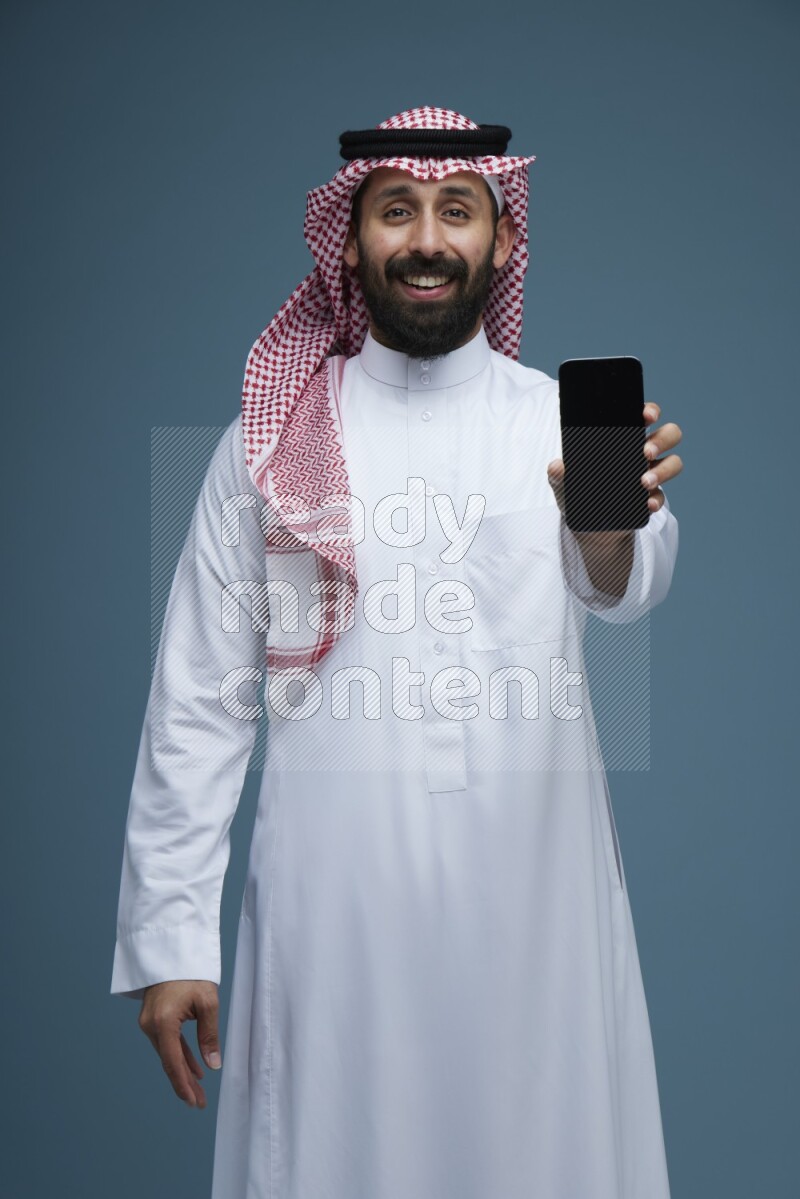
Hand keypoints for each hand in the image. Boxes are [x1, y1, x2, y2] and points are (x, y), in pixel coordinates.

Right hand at [138, 980, 220, 1108]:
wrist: (173, 951)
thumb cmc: (192, 973)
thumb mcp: (207, 1002)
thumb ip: (209, 1035)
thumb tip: (212, 1064)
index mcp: (163, 1022)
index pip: (172, 1062)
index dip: (183, 1084)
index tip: (193, 1102)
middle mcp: (150, 1025)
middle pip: (169, 1062)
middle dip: (184, 1084)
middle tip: (199, 1103)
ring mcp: (149, 1022)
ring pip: (168, 1054)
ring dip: (183, 1071)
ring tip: (199, 1090)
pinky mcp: (153, 1019)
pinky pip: (167, 1044)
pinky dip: (180, 1056)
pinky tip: (193, 1069)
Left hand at [546, 401, 683, 517]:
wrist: (588, 528)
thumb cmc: (578, 495)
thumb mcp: (564, 483)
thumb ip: (558, 474)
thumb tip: (557, 466)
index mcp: (624, 439)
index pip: (644, 416)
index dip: (650, 411)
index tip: (646, 416)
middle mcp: (643, 453)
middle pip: (668, 435)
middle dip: (662, 440)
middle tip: (646, 452)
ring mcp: (651, 475)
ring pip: (673, 463)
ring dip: (663, 470)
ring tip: (644, 482)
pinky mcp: (651, 499)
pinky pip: (662, 496)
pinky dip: (656, 500)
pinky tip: (647, 504)